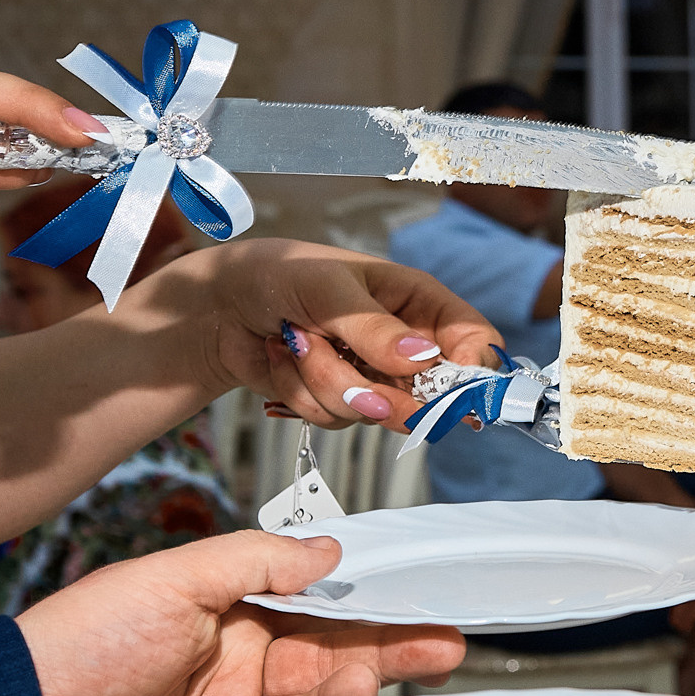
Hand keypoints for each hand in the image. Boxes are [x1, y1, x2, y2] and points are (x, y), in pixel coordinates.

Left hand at [17, 529, 465, 695]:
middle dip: (392, 645)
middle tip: (443, 644)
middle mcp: (240, 661)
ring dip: (361, 683)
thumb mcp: (168, 581)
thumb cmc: (76, 647)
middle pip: (335, 650)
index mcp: (227, 609)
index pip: (318, 601)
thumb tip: (329, 552)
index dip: (372, 600)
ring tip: (379, 675)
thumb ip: (253, 561)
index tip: (422, 599)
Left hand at [124, 237, 504, 430]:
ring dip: (325, 383)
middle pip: (432, 394)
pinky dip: (302, 396)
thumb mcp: (327, 290)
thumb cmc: (278, 274)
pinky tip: (284, 360)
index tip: (446, 392)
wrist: (219, 307)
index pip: (475, 341)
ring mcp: (374, 376)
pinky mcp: (341, 400)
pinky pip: (338, 421)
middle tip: (358, 388)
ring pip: (375, 412)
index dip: (473, 372)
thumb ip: (374, 328)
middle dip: (384, 393)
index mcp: (419, 303)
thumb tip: (422, 357)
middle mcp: (405, 343)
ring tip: (296, 340)